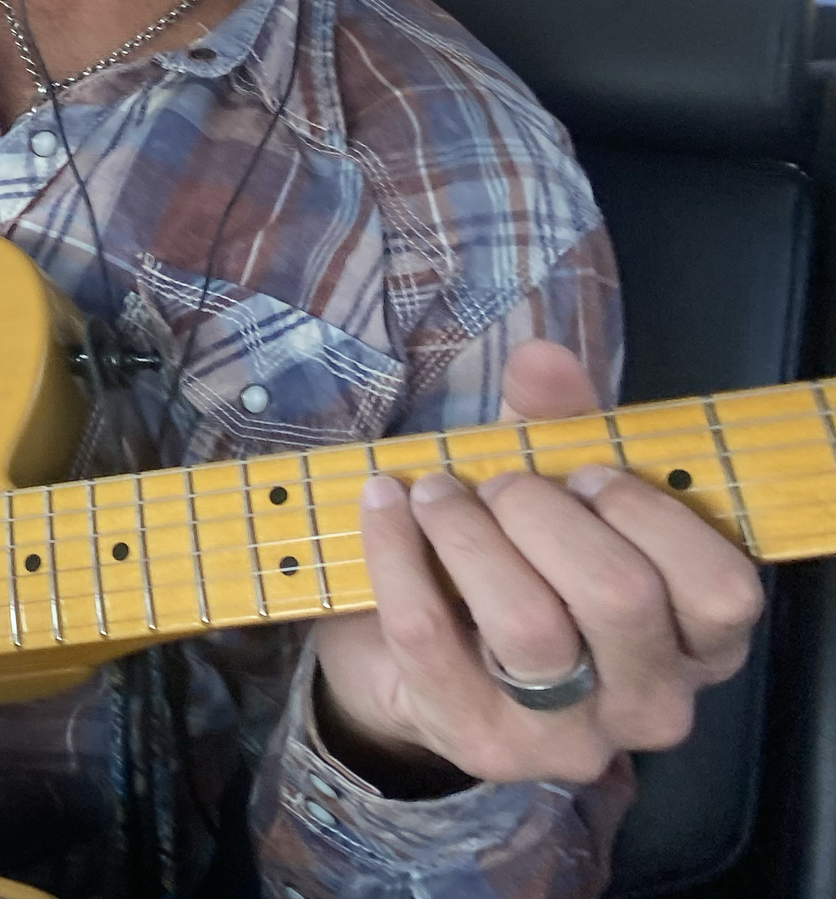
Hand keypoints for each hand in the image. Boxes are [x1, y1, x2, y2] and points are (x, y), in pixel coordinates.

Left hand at [312, 339, 764, 791]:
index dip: (650, 515)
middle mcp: (650, 703)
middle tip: (497, 482)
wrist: (409, 660)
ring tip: (433, 492)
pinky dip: (395, 553)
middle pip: (620, 597)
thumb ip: (558, 424)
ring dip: (468, 532)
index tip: (588, 472)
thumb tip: (544, 358)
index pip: (720, 589)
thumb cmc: (511, 562)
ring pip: (529, 625)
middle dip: (543, 513)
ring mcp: (566, 738)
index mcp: (695, 641)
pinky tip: (381, 506)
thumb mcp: (548, 489)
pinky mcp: (477, 743)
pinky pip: (428, 636)